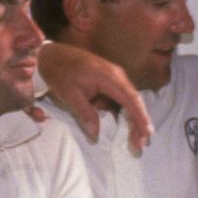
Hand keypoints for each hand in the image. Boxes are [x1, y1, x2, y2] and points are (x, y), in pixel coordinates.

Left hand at [35, 42, 153, 152]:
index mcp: (109, 76)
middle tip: (142, 143)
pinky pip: (121, 97)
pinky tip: (127, 125)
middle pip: (134, 100)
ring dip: (134, 118)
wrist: (51, 54)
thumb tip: (95, 134)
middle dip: (140, 122)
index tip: (147, 133)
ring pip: (130, 100)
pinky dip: (125, 111)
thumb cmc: (59, 72)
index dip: (140, 117)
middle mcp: (117, 75)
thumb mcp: (69, 94)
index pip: (130, 99)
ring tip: (137, 139)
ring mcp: (114, 76)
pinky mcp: (110, 80)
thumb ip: (85, 113)